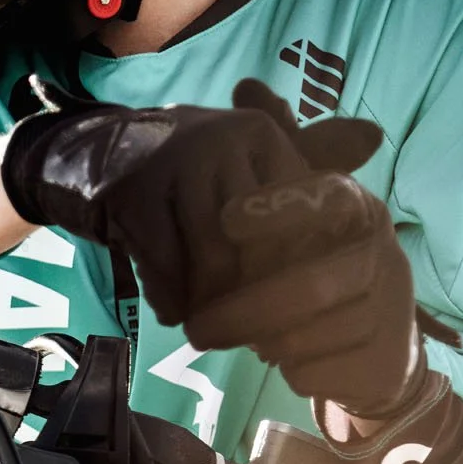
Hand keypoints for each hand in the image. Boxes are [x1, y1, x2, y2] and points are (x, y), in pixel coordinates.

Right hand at [0, 80, 381, 328]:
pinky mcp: (132, 198)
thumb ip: (309, 153)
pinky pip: (166, 269)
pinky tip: (174, 312)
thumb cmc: (182, 167)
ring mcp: (173, 168)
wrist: (88, 157)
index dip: (299, 271)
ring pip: (215, 263)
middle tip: (253, 330)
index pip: (300, 217)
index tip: (293, 306)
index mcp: (258, 134)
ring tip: (212, 328)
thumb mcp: (244, 154)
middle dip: (259, 298)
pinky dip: (172, 300)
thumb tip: (374, 137)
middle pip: (260, 246)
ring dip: (214, 307)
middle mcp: (220, 140)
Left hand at [186, 92, 420, 415]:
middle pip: (313, 284)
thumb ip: (270, 152)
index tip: (226, 217)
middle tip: (196, 329)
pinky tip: (285, 361)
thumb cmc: (310, 261)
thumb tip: (248, 85)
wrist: (367, 338)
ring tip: (242, 339)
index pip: (326, 198)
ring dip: (266, 341)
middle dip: (246, 310)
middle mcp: (380, 249)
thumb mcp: (285, 208)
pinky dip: (295, 370)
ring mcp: (389, 305)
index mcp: (355, 206)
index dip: (279, 207)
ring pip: (315, 332)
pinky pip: (325, 369)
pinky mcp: (387, 355)